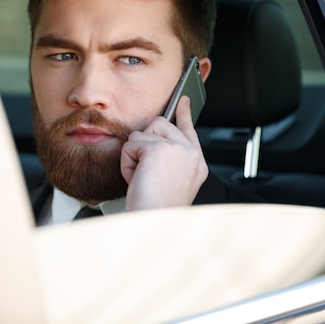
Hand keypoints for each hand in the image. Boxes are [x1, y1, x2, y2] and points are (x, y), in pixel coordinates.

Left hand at [121, 96, 208, 210]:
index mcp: (197, 164)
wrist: (154, 224)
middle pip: (160, 125)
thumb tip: (152, 137)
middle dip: (144, 144)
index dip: (185, 113)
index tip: (184, 99)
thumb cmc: (156, 209)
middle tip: (145, 172)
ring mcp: (178, 149)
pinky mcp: (159, 149)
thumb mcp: (169, 180)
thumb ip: (168, 158)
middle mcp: (192, 154)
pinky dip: (127, 163)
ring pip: (143, 134)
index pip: (189, 130)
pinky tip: (137, 179)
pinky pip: (131, 145)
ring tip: (143, 179)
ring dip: (135, 156)